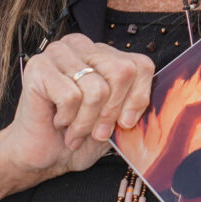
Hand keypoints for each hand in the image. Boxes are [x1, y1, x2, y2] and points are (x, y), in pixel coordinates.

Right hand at [0, 33, 154, 180]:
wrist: (41, 156)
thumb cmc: (78, 137)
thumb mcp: (116, 121)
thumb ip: (135, 105)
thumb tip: (162, 103)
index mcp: (103, 52)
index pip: (140, 65)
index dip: (137, 100)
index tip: (123, 124)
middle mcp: (82, 45)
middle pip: (122, 72)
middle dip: (111, 113)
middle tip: (96, 132)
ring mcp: (58, 52)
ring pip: (96, 89)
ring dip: (87, 122)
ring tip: (74, 130)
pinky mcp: (38, 67)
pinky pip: (71, 96)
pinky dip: (67, 119)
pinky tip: (58, 122)